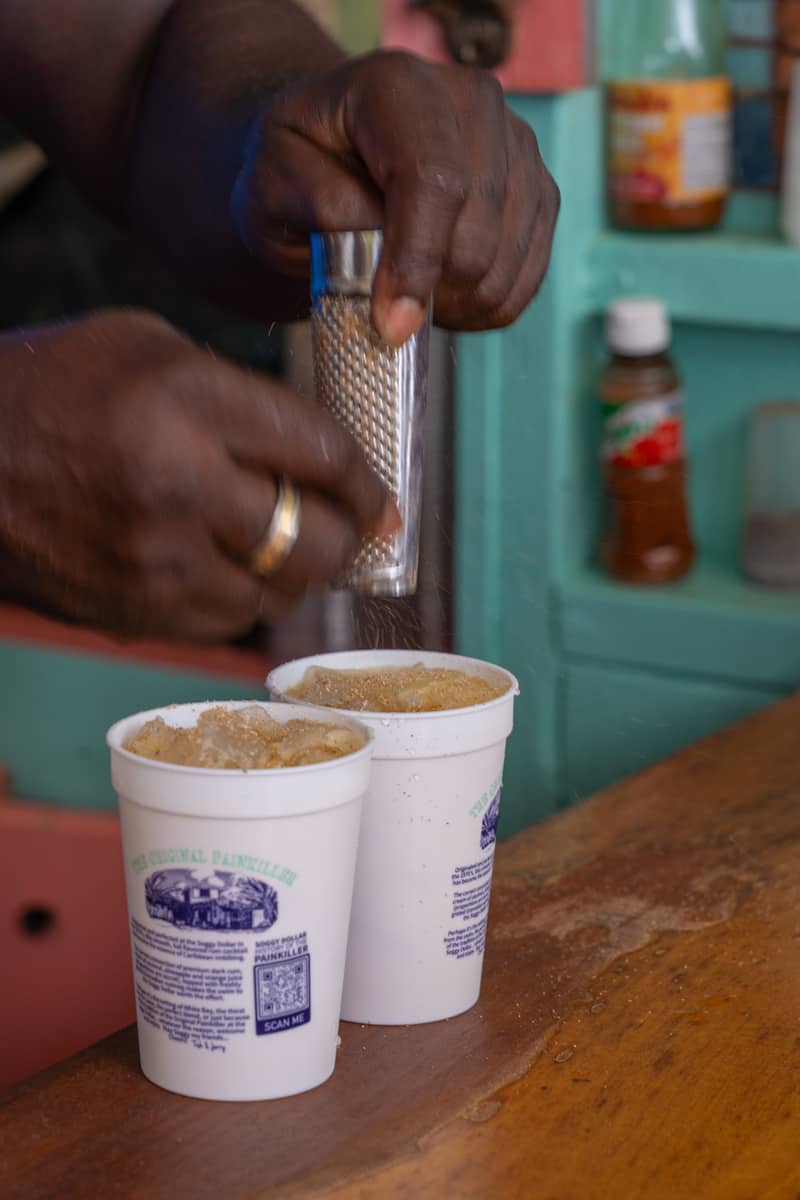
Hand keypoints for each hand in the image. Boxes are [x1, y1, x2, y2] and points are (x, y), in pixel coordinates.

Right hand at [0, 310, 396, 639]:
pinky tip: (227, 565)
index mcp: (185, 403)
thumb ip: (243, 397)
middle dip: (347, 536)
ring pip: (278, 594)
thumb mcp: (152, 346)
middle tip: (350, 527)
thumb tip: (320, 454)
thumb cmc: (56, 385)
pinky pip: (227, 622)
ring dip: (295, 572)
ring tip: (282, 543)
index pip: (320, 454)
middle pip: (314, 542)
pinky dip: (243, 597)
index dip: (368, 481)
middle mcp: (175, 488)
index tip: (382, 498)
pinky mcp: (131, 612)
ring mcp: (152, 562)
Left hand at [232, 51, 559, 345]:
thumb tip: (383, 253)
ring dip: (459, 304)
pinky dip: (487, 307)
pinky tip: (444, 299)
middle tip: (384, 309)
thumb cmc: (297, 170)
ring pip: (507, 260)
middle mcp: (473, 101)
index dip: (417, 260)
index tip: (392, 325)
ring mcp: (516, 145)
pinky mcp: (537, 191)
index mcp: (398, 85)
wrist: (329, 156)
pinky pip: (528, 277)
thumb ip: (319, 205)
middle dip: (432, 290)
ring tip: (411, 299)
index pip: (433, 179)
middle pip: (478, 229)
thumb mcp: (270, 184)